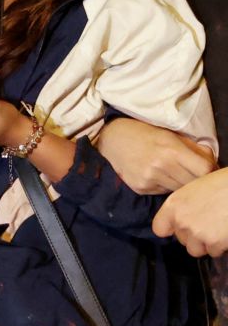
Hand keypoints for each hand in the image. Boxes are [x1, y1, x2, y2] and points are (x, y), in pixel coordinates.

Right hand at [97, 119, 217, 194]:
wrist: (111, 139)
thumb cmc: (144, 133)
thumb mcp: (171, 135)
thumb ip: (193, 149)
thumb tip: (213, 164)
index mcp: (172, 150)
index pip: (204, 170)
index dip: (210, 171)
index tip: (208, 170)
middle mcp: (160, 166)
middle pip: (193, 183)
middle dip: (196, 180)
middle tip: (193, 174)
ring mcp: (149, 179)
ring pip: (178, 190)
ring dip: (180, 184)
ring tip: (173, 173)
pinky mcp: (140, 188)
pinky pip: (162, 192)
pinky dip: (164, 186)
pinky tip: (156, 175)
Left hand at [154, 170, 227, 256]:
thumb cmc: (223, 184)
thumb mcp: (196, 189)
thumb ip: (185, 206)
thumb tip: (184, 219)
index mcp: (174, 205)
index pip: (159, 229)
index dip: (172, 230)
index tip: (183, 227)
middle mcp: (182, 221)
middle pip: (182, 241)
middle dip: (195, 236)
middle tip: (210, 224)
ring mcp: (198, 234)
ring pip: (198, 250)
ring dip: (208, 244)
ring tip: (220, 229)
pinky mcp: (215, 243)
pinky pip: (216, 252)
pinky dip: (223, 246)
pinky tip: (227, 231)